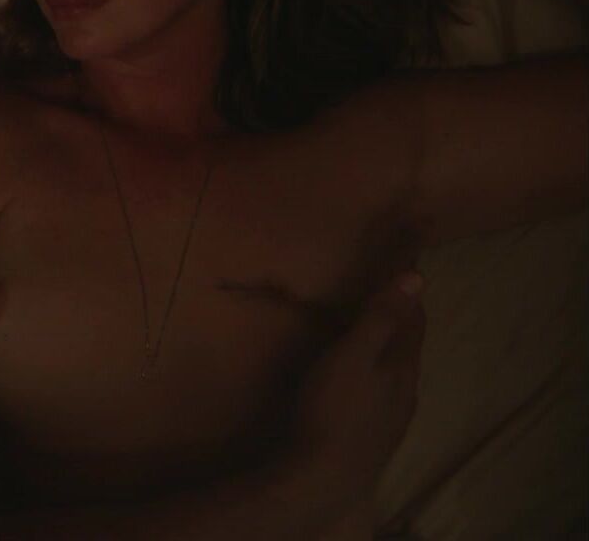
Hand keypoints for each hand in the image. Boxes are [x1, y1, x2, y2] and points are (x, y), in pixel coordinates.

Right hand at [288, 272, 425, 512]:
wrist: (323, 477)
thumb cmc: (333, 409)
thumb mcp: (351, 355)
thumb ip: (380, 318)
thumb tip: (416, 277)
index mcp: (402, 366)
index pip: (414, 320)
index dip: (411, 291)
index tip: (411, 262)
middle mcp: (407, 392)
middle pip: (410, 346)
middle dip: (405, 318)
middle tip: (394, 292)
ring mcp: (393, 418)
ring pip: (399, 372)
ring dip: (391, 347)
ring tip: (377, 332)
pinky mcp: (376, 436)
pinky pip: (385, 393)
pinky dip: (380, 372)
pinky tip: (365, 381)